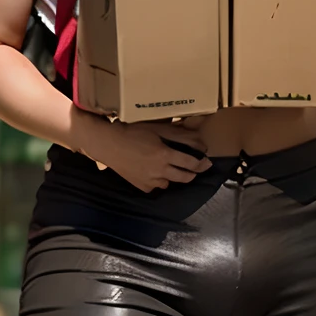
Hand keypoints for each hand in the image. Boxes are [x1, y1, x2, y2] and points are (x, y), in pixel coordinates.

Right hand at [89, 117, 211, 192]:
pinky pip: (156, 186)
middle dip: (192, 173)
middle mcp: (160, 171)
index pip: (191, 164)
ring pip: (170, 182)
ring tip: (168, 167)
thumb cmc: (132, 131)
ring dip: (173, 176)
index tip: (206, 162)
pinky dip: (158, 180)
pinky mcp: (142, 187)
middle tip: (193, 167)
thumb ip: (179, 134)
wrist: (108, 144)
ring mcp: (150, 181)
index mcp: (165, 155)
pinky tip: (152, 171)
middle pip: (185, 177)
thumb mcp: (157, 128)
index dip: (202, 164)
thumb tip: (198, 140)